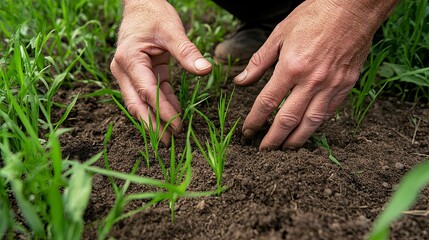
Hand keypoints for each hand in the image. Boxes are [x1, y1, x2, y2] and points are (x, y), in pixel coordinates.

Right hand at [110, 0, 211, 144]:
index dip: (162, 110)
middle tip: (169, 142)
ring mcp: (129, 73)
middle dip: (153, 124)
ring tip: (170, 136)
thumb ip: (187, 51)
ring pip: (142, 102)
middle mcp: (124, 70)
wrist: (141, 3)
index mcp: (129, 59)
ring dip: (156, 119)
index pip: (147, 91)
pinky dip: (162, 103)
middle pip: (138, 104)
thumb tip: (205, 69)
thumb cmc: (154, 14)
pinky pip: (152, 92)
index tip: (177, 125)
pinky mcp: (140, 72)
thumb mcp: (172, 30)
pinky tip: (174, 115)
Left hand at [234, 0, 397, 149]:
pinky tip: (308, 130)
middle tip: (264, 151)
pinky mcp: (346, 85)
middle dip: (273, 139)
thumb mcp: (279, 34)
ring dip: (296, 139)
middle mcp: (311, 81)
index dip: (255, 120)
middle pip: (288, 119)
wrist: (354, 7)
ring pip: (311, 122)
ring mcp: (331, 85)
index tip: (247, 132)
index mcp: (291, 67)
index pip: (267, 103)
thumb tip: (240, 81)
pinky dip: (317, 124)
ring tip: (285, 149)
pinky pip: (330, 111)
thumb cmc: (314, 16)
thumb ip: (258, 62)